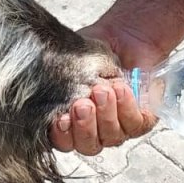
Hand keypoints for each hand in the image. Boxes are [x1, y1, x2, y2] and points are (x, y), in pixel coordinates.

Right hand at [48, 22, 160, 154]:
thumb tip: (41, 84)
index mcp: (70, 122)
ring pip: (112, 137)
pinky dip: (126, 107)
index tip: (61, 118)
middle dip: (85, 126)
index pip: (62, 141)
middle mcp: (94, 131)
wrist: (124, 37)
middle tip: (84, 104)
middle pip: (87, 146)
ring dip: (106, 114)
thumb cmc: (92, 54)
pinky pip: (134, 124)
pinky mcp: (141, 121)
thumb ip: (55, 78)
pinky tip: (121, 89)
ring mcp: (118, 129)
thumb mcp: (68, 63)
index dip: (61, 135)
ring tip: (103, 90)